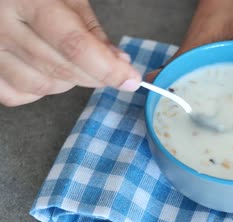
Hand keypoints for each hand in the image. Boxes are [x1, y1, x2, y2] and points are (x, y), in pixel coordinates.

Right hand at [0, 0, 140, 106]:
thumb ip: (91, 28)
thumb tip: (118, 62)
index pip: (74, 45)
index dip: (107, 68)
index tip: (131, 79)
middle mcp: (0, 25)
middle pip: (61, 68)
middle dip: (96, 75)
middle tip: (112, 69)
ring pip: (42, 85)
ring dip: (71, 82)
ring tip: (76, 63)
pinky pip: (17, 94)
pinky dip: (41, 90)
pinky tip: (48, 71)